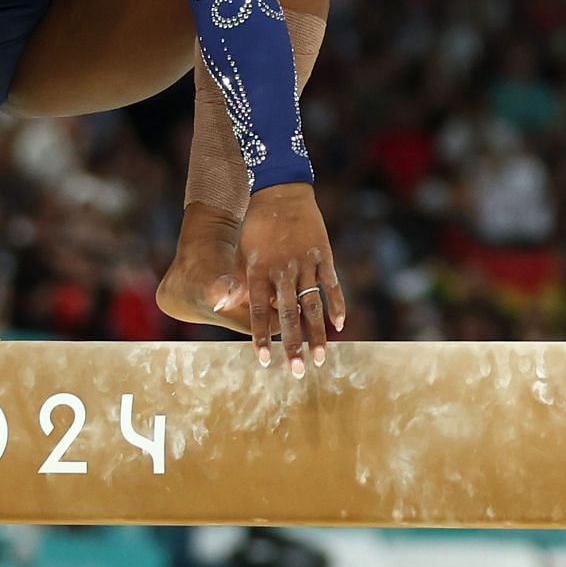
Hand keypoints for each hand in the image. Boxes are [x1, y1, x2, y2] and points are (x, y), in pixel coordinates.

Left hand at [239, 182, 346, 373]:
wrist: (279, 194)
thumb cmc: (256, 228)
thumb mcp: (243, 254)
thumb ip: (242, 283)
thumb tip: (226, 309)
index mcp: (259, 271)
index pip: (259, 312)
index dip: (261, 337)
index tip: (265, 361)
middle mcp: (282, 271)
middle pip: (289, 315)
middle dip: (294, 346)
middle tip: (298, 372)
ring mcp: (304, 263)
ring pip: (312, 305)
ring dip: (318, 334)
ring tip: (321, 358)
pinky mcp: (322, 255)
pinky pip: (331, 285)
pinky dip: (337, 305)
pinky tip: (339, 325)